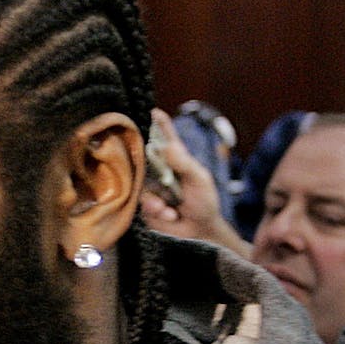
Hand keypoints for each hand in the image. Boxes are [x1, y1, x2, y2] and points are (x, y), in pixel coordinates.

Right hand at [139, 109, 249, 256]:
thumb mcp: (199, 180)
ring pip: (140, 182)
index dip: (157, 122)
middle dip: (141, 159)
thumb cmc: (205, 202)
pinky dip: (155, 209)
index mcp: (175, 158)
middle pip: (143, 155)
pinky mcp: (144, 205)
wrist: (200, 233)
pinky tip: (168, 215)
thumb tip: (168, 146)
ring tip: (169, 209)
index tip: (151, 111)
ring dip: (154, 198)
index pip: (165, 136)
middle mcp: (159, 170)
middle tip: (144, 163)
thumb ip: (184, 163)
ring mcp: (150, 187)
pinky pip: (140, 202)